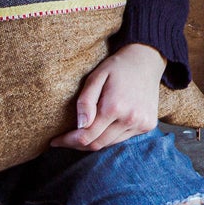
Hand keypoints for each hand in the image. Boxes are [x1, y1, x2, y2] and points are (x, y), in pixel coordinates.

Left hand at [51, 43, 166, 150]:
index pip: (86, 136)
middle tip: (66, 139)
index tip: (55, 141)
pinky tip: (106, 124)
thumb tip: (79, 126)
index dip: (68, 141)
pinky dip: (110, 136)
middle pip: (97, 144)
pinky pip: (123, 138)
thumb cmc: (117, 67)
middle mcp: (130, 118)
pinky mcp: (148, 125)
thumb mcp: (96, 77)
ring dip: (94, 140)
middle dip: (78, 144)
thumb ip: (85, 101)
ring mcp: (141, 123)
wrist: (147, 60)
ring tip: (84, 131)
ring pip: (110, 143)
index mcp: (115, 107)